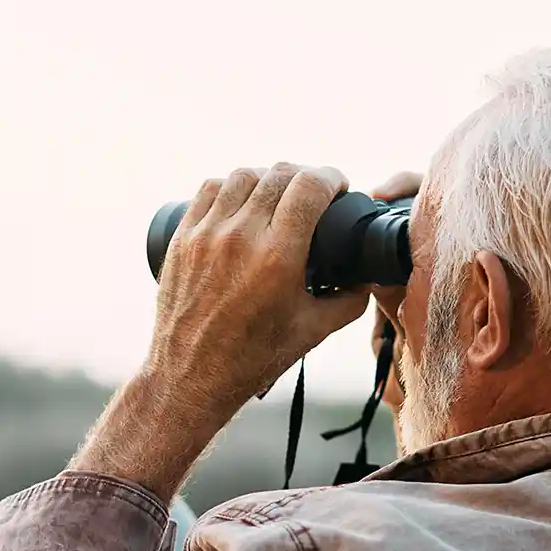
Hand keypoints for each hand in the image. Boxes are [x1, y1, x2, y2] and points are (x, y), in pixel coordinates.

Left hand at [69, 161, 371, 498]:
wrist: (191, 376)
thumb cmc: (254, 359)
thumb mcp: (313, 331)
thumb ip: (351, 300)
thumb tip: (368, 277)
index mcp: (277, 256)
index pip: (310, 185)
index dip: (332, 178)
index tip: (338, 188)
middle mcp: (240, 237)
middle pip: (280, 174)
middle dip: (305, 177)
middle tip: (313, 195)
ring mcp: (206, 234)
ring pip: (243, 175)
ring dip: (268, 178)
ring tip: (278, 196)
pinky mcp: (182, 239)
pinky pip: (209, 190)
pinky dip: (231, 187)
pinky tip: (242, 200)